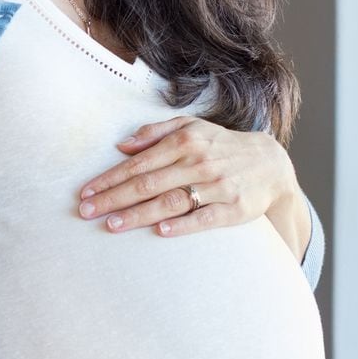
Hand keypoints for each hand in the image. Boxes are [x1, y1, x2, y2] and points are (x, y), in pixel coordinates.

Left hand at [75, 116, 299, 238]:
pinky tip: (161, 231)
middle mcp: (199, 162)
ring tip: (112, 225)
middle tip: (86, 211)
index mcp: (185, 142)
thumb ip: (157, 132)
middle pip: (149, 183)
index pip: (140, 163)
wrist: (270, 164)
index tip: (86, 192)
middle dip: (114, 198)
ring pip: (171, 201)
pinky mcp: (234, 208)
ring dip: (139, 214)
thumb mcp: (193, 127)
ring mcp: (217, 186)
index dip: (111, 178)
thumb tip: (122, 145)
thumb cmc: (221, 146)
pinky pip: (205, 217)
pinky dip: (183, 224)